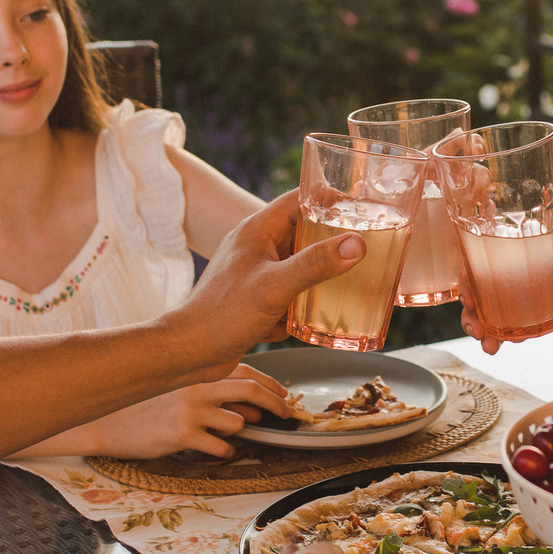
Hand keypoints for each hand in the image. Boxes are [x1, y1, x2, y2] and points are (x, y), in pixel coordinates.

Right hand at [85, 365, 288, 458]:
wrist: (107, 422)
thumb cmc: (143, 406)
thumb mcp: (176, 387)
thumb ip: (210, 389)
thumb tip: (252, 405)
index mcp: (195, 371)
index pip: (245, 370)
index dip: (270, 383)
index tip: (284, 395)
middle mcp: (196, 386)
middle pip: (251, 390)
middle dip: (276, 403)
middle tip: (287, 415)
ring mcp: (190, 411)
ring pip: (238, 423)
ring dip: (242, 433)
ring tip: (228, 436)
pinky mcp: (182, 436)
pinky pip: (221, 448)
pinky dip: (226, 452)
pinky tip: (218, 452)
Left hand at [173, 191, 363, 374]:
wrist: (188, 353)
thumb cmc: (221, 314)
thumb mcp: (275, 285)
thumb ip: (316, 264)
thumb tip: (356, 245)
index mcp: (257, 230)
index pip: (299, 200)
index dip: (330, 200)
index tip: (361, 208)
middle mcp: (257, 248)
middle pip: (304, 234)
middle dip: (332, 244)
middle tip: (364, 251)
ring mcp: (257, 274)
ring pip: (300, 268)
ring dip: (320, 280)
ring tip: (348, 288)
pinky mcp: (257, 301)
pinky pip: (290, 296)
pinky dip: (302, 307)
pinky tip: (313, 323)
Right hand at [461, 222, 552, 351]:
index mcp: (522, 250)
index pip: (484, 263)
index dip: (467, 278)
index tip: (464, 292)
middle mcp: (521, 277)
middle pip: (485, 296)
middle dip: (472, 314)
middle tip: (474, 327)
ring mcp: (535, 301)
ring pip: (501, 319)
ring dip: (489, 333)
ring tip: (488, 345)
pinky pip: (528, 331)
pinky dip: (515, 338)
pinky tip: (509, 344)